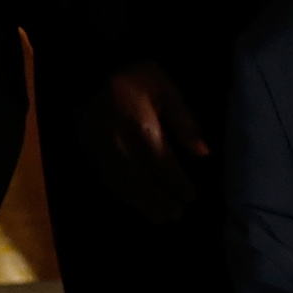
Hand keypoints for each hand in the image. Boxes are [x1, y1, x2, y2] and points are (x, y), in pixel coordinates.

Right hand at [98, 62, 208, 223]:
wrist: (90, 74)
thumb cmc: (135, 79)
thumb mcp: (165, 89)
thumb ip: (184, 121)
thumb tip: (202, 153)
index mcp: (140, 125)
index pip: (161, 163)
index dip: (176, 182)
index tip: (190, 195)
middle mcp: (119, 143)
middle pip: (141, 180)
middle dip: (160, 200)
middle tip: (178, 215)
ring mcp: (101, 151)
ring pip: (123, 185)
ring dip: (143, 204)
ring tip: (161, 218)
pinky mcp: (90, 154)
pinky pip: (108, 182)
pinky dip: (124, 197)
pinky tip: (137, 205)